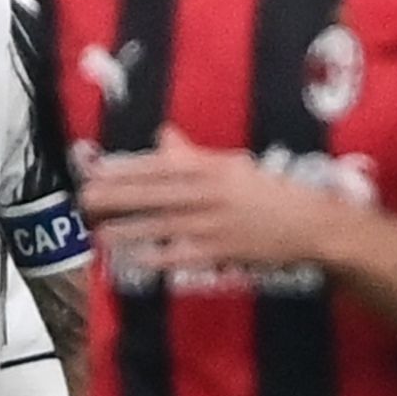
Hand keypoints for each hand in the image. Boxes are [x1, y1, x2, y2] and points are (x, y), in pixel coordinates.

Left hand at [79, 125, 341, 276]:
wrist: (311, 227)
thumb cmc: (271, 193)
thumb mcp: (234, 166)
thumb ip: (194, 154)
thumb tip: (162, 136)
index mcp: (212, 168)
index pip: (159, 166)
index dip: (125, 169)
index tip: (96, 171)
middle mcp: (210, 194)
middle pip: (154, 195)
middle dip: (116, 198)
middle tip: (85, 200)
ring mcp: (215, 225)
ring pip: (161, 226)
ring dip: (128, 229)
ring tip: (99, 231)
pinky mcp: (222, 253)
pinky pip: (181, 256)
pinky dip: (156, 258)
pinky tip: (133, 259)